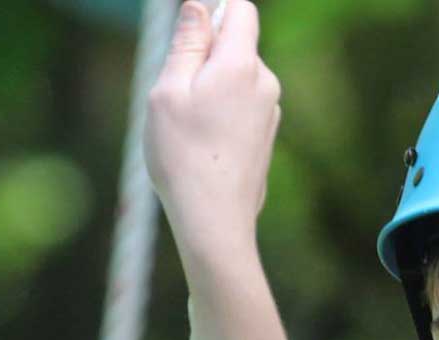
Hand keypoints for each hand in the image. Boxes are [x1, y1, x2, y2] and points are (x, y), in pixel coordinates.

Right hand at [145, 0, 280, 259]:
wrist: (214, 219)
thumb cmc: (182, 155)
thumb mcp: (168, 91)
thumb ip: (186, 43)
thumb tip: (199, 6)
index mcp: (240, 64)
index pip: (240, 9)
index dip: (213, 10)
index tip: (187, 35)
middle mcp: (265, 82)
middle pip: (236, 45)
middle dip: (204, 56)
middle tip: (175, 93)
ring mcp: (270, 110)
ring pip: (237, 78)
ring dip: (210, 88)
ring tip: (187, 126)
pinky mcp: (267, 135)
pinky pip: (241, 106)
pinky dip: (221, 113)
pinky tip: (202, 144)